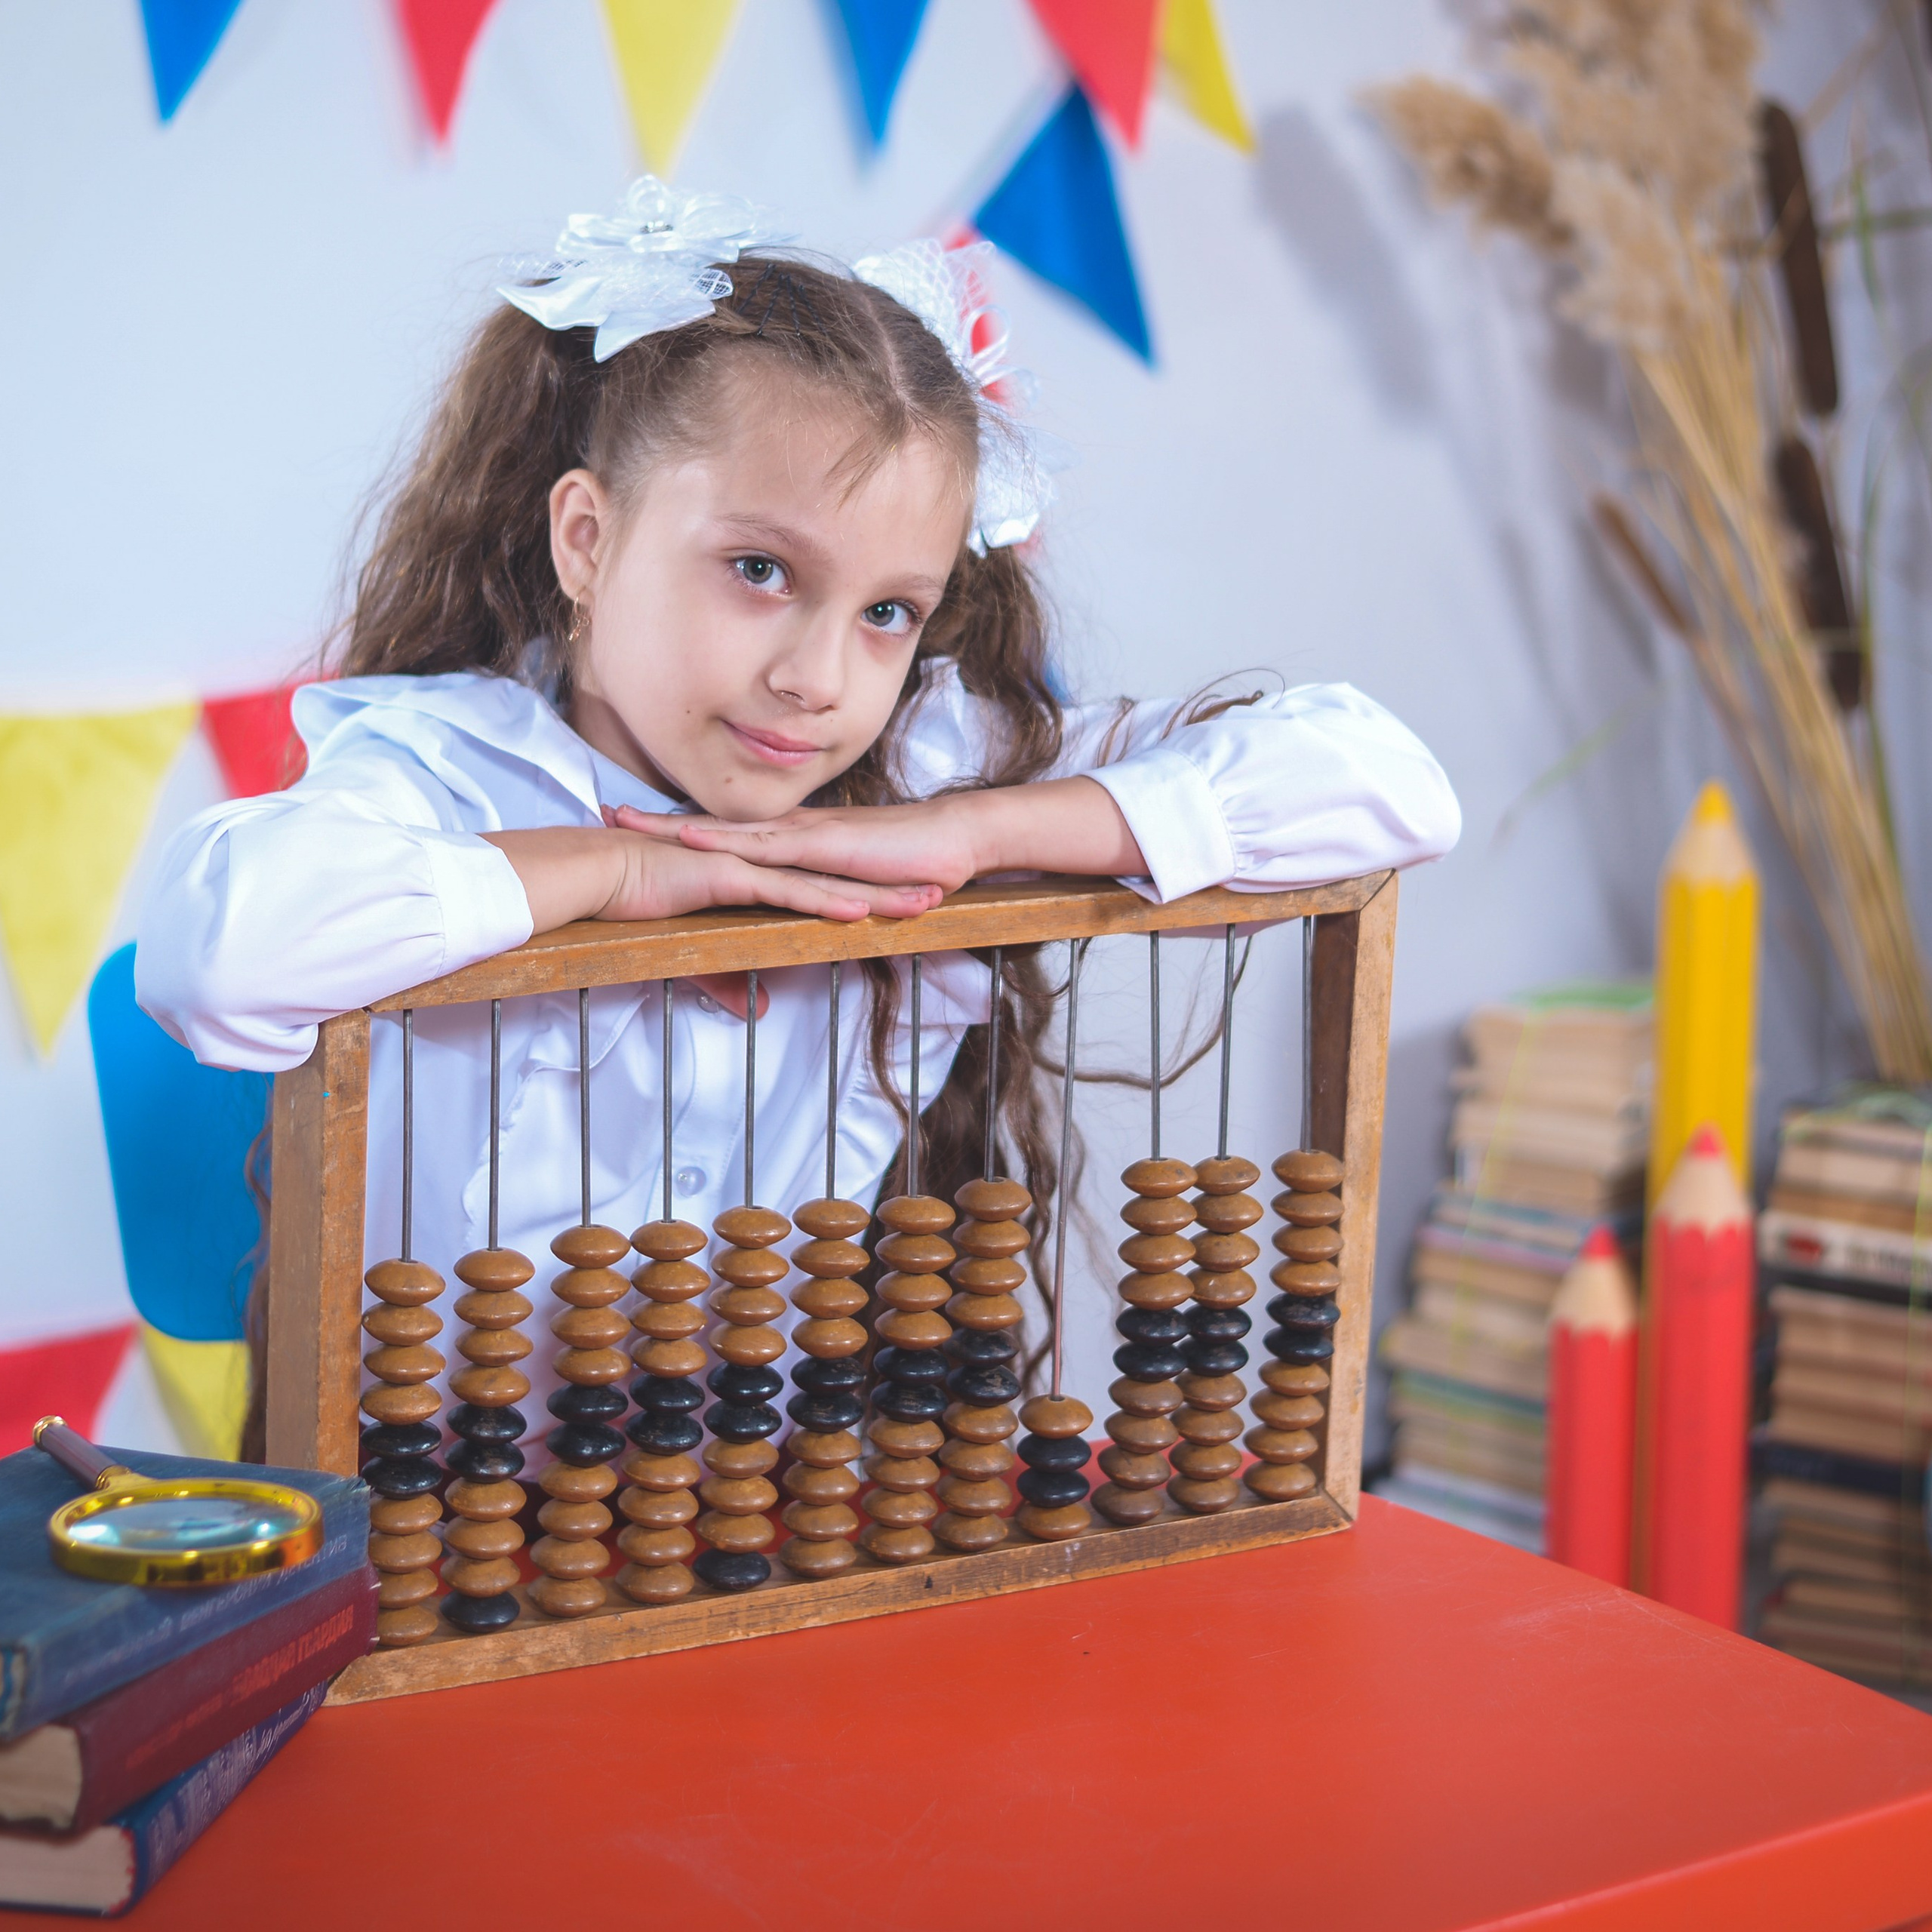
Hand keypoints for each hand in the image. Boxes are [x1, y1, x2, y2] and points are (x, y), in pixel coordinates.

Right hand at [481, 825, 942, 934]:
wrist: (600, 875)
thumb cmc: (639, 904)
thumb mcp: (693, 955)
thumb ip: (726, 980)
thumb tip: (753, 1009)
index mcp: (760, 878)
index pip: (825, 889)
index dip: (868, 898)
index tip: (908, 907)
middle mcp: (764, 868)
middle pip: (841, 882)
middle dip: (891, 891)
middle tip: (938, 898)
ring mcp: (751, 869)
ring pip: (827, 886)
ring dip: (876, 896)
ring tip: (922, 904)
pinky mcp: (732, 877)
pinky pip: (788, 894)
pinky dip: (824, 904)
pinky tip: (859, 912)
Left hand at [606, 797, 980, 892]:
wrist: (957, 840)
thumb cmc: (914, 865)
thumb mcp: (857, 891)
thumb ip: (827, 901)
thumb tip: (805, 922)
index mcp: (797, 843)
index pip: (730, 838)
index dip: (683, 835)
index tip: (638, 831)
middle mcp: (792, 832)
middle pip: (713, 827)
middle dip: (659, 824)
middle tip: (607, 816)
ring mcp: (805, 835)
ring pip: (727, 831)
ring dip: (675, 828)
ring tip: (627, 822)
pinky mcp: (822, 847)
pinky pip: (765, 845)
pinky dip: (724, 842)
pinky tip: (689, 840)